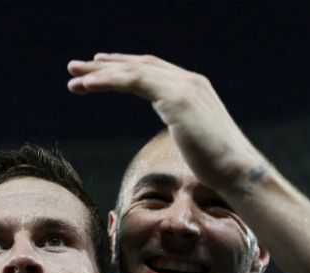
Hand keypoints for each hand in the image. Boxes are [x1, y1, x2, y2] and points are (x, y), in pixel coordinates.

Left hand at [67, 53, 263, 193]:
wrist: (236, 170)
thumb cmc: (217, 165)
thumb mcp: (194, 140)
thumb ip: (183, 129)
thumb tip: (179, 139)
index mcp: (192, 88)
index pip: (151, 70)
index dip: (123, 67)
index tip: (98, 69)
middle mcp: (188, 80)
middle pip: (138, 65)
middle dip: (104, 65)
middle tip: (75, 66)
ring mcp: (183, 85)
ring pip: (132, 71)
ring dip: (99, 73)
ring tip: (73, 77)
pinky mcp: (176, 97)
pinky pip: (133, 81)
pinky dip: (107, 81)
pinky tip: (87, 85)